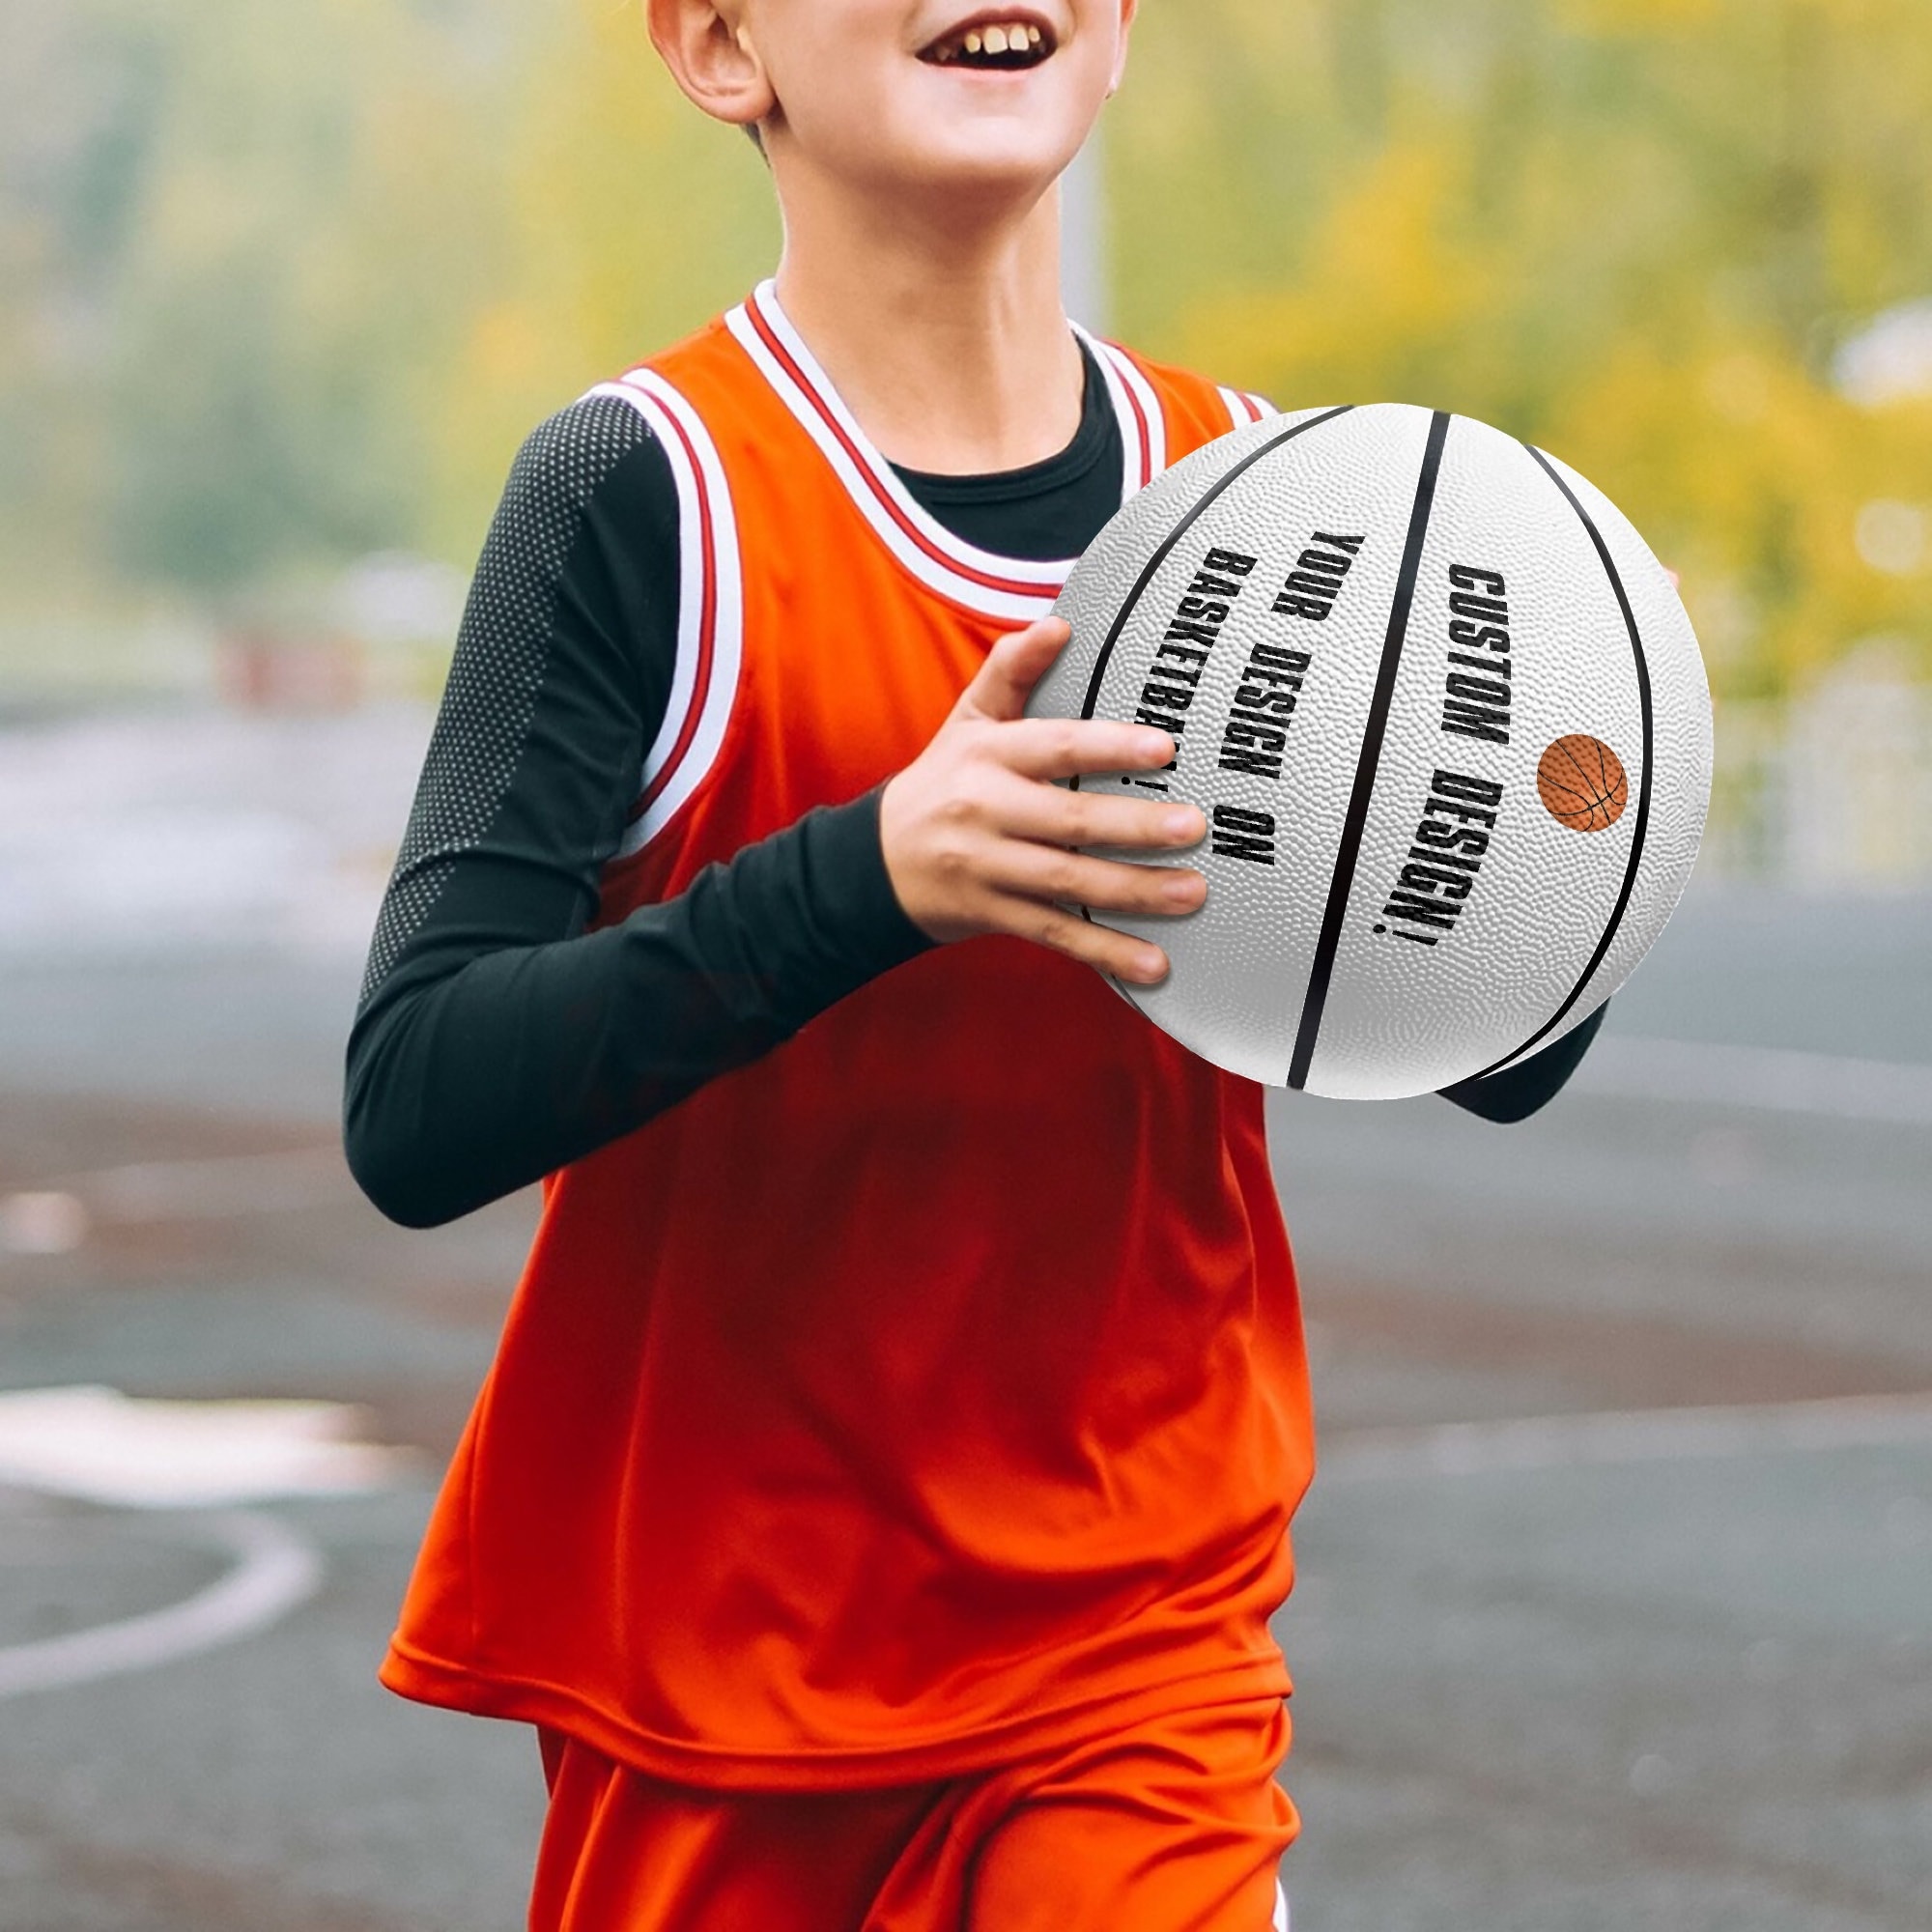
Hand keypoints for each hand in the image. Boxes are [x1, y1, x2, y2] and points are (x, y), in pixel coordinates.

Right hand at [879, 617, 1206, 985]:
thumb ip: (1012, 671)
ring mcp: (989, 868)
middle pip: (1068, 820)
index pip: (1053, 745)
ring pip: (1067, 883)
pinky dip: (1105, 952)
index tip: (1164, 748)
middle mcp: (985, 811)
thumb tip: (1058, 623)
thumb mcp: (967, 721)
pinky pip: (1056, 935)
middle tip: (1195, 826)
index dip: (1107, 745)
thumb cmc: (943, 782)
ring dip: (1134, 892)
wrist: (875, 862)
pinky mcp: (994, 915)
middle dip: (1135, 825)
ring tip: (1191, 893)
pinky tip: (1152, 964)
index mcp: (986, 756)